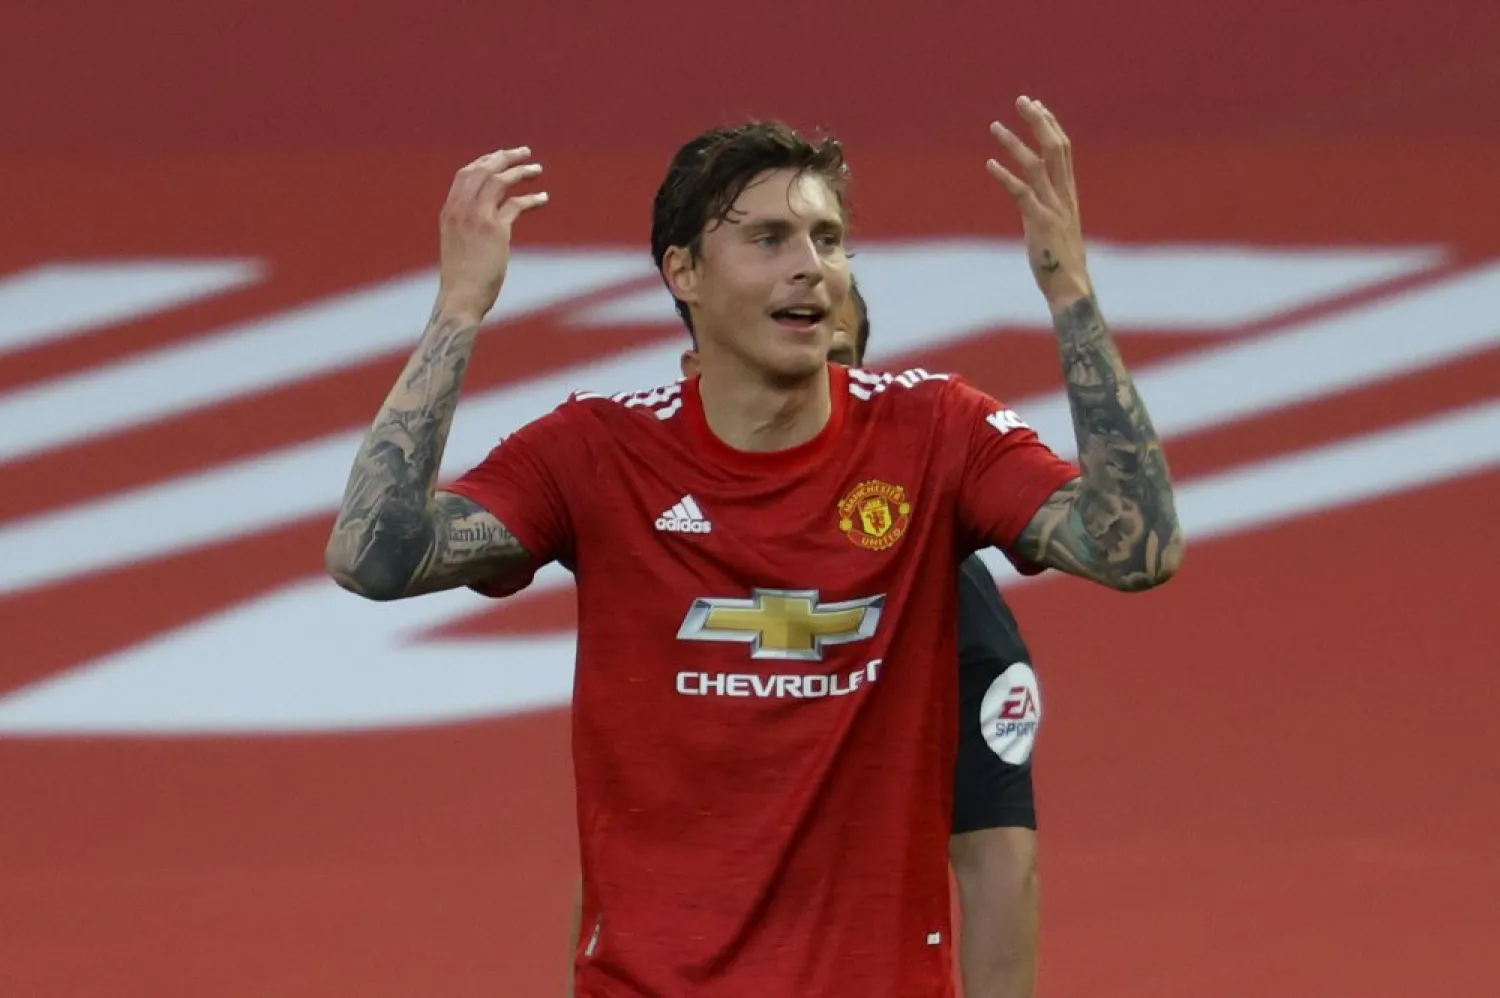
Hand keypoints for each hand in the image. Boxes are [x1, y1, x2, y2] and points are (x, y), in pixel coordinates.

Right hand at [436, 146, 549, 321]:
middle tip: (525, 153)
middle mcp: (462, 209)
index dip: (485, 161)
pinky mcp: (496, 231)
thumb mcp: (456, 243)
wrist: (460, 298)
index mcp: (450, 211)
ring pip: (500, 181)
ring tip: (537, 170)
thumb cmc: (461, 276)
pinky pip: (516, 204)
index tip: (501, 157)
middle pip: (484, 170)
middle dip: (505, 157)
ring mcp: (478, 218)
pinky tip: (543, 197)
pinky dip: (532, 199)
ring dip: (521, 172)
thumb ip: (467, 224)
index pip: (466, 174)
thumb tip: (488, 216)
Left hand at [986, 97, 1092, 307]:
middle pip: (1055, 148)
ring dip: (1014, 143)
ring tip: (994, 126)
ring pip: (1036, 165)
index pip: (1063, 150)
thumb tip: (1030, 197)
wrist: (1069, 287)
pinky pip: (1022, 194)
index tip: (1036, 105)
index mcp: (1068, 193)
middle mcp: (1063, 195)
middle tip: (1021, 99)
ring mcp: (1053, 207)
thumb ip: (1045, 206)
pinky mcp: (1039, 223)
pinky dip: (1006, 177)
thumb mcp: (1054, 226)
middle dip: (1038, 121)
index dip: (1050, 125)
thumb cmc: (1059, 261)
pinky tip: (989, 164)